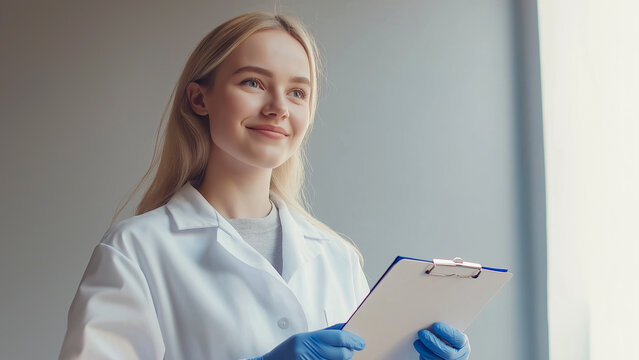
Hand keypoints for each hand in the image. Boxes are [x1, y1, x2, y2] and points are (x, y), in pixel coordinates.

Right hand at [251, 323, 365, 359]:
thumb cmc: (288, 351)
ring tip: (337, 356)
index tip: (361, 343)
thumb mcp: (304, 338)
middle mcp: (308, 352)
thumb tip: (346, 327)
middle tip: (350, 351)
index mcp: (307, 339)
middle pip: (341, 354)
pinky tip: (329, 359)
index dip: (352, 340)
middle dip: (348, 353)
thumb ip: (326, 333)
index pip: (337, 338)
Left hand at [413, 322, 469, 359]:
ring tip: (417, 342)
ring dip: (425, 350)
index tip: (436, 325)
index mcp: (463, 346)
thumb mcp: (450, 333)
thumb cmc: (446, 339)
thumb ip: (445, 330)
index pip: (459, 340)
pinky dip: (424, 357)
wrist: (446, 350)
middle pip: (448, 353)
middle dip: (433, 342)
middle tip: (422, 333)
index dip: (447, 332)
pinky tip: (420, 349)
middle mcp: (459, 357)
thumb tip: (431, 319)